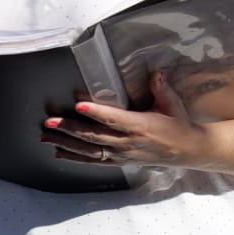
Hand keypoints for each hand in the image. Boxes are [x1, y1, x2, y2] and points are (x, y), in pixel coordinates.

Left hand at [45, 72, 211, 166]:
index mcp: (140, 126)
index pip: (114, 119)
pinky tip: (59, 152)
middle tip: (50, 121)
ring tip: (46, 136)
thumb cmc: (178, 125)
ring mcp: (122, 154)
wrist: (187, 151)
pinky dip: (75, 157)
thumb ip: (160, 88)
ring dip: (66, 143)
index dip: (96, 113)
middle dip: (70, 129)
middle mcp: (128, 143)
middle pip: (94, 136)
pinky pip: (93, 161)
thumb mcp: (172, 104)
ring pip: (89, 150)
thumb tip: (154, 73)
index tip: (79, 106)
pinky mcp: (120, 161)